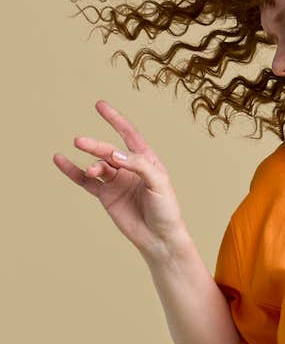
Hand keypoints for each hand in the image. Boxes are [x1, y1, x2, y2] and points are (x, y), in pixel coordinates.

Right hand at [53, 100, 189, 263]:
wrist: (159, 238)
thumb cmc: (166, 209)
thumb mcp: (159, 184)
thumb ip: (138, 166)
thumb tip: (114, 154)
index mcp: (147, 160)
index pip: (129, 134)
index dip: (115, 119)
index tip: (100, 105)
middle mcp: (130, 167)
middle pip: (109, 151)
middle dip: (96, 146)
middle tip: (81, 142)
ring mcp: (116, 181)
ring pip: (98, 165)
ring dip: (91, 164)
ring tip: (92, 169)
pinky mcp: (106, 195)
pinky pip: (86, 180)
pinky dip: (73, 171)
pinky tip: (61, 160)